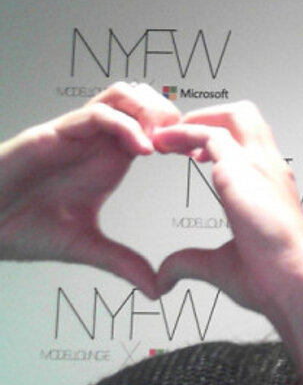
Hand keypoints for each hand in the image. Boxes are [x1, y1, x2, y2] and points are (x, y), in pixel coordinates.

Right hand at [0, 82, 179, 295]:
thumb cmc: (22, 227)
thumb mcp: (85, 248)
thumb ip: (122, 262)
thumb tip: (155, 288)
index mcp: (109, 159)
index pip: (152, 126)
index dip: (179, 134)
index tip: (199, 155)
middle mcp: (96, 141)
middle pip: (142, 100)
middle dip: (170, 115)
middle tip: (187, 143)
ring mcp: (75, 134)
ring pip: (121, 96)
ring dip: (148, 112)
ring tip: (164, 142)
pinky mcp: (52, 135)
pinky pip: (96, 116)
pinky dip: (124, 126)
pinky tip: (141, 150)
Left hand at [151, 101, 302, 316]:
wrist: (295, 284)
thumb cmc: (272, 279)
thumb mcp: (220, 265)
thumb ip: (188, 262)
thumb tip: (163, 277)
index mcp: (271, 187)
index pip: (248, 143)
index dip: (218, 141)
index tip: (192, 155)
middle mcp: (270, 168)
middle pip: (246, 116)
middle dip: (210, 117)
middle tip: (177, 136)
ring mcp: (260, 164)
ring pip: (234, 113)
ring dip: (198, 118)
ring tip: (168, 134)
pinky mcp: (242, 169)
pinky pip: (209, 133)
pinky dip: (183, 132)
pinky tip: (163, 144)